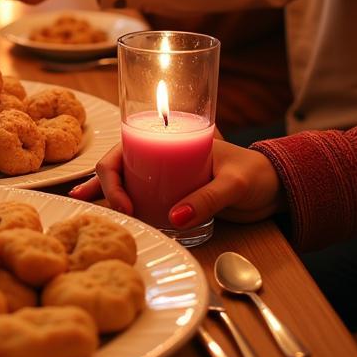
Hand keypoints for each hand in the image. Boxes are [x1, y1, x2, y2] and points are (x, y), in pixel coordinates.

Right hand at [71, 141, 285, 227]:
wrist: (276, 189)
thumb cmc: (257, 175)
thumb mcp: (235, 184)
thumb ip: (208, 198)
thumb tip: (174, 218)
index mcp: (171, 138)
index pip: (126, 149)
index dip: (113, 175)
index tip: (124, 204)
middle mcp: (162, 155)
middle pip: (118, 164)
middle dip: (100, 184)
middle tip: (92, 206)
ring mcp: (165, 175)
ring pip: (124, 180)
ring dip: (102, 192)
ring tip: (79, 205)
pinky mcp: (171, 194)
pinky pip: (140, 197)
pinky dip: (122, 203)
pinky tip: (110, 214)